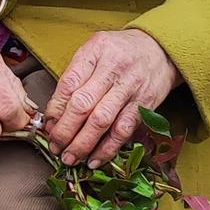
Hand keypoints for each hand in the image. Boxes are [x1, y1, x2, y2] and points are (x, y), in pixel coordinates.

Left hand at [40, 28, 178, 164]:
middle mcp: (112, 69)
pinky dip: (107, 149)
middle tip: (55, 147)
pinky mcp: (143, 106)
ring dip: (83, 144)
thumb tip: (55, 114)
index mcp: (95, 51)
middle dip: (65, 131)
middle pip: (83, 105)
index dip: (55, 109)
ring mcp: (130, 88)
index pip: (69, 84)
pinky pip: (123, 131)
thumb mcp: (95, 50)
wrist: (161, 49)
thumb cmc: (121, 51)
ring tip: (70, 158)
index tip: (48, 126)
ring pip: (102, 121)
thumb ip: (75, 77)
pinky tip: (94, 160)